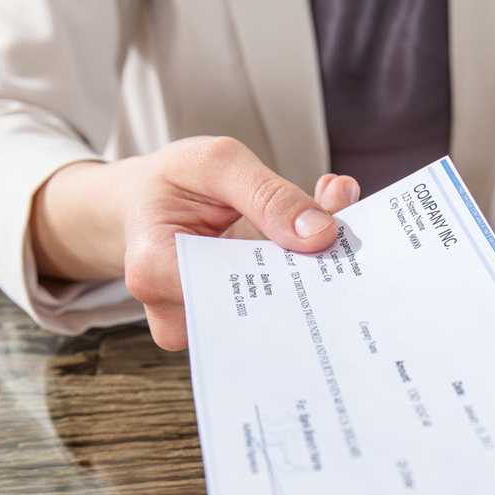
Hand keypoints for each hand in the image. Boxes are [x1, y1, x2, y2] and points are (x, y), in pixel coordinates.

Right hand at [31, 136, 359, 349]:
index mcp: (155, 270)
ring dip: (309, 275)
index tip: (332, 242)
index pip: (234, 288)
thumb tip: (322, 234)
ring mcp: (205, 329)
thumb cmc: (174, 183)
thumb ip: (268, 194)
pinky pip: (276, 314)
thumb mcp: (215, 164)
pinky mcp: (229, 330)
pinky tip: (317, 248)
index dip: (289, 269)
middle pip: (261, 312)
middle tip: (347, 238)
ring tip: (334, 233)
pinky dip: (301, 280)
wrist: (147, 204)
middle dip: (308, 273)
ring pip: (275, 316)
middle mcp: (178, 313)